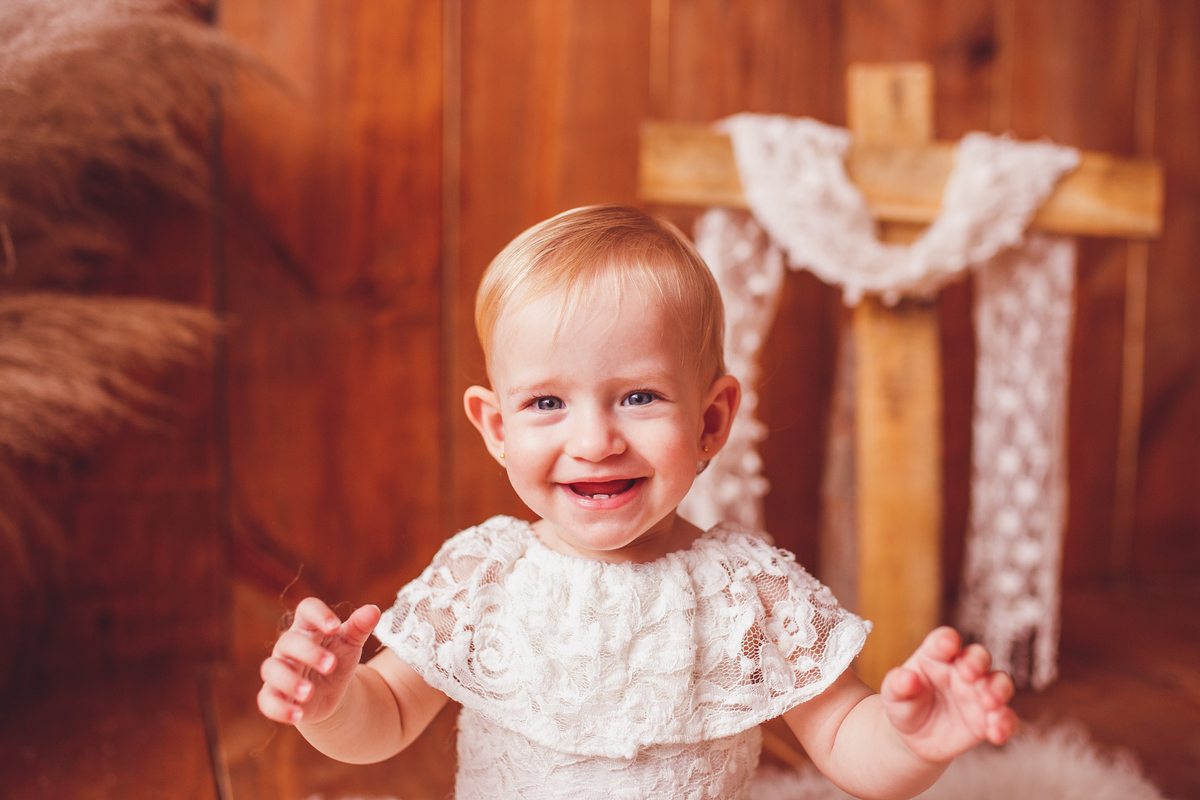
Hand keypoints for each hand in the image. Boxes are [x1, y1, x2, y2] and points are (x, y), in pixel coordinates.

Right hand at [257, 597, 381, 725]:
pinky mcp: (275, 695)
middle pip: (289, 641)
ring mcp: (280, 670)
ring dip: (289, 680)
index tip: (335, 626)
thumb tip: (373, 610)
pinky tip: (297, 715)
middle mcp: (288, 647)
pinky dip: (279, 708)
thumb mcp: (351, 643)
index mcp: (309, 628)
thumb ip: (360, 626)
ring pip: (271, 669)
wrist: (331, 693)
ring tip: (309, 692)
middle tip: (331, 665)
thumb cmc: (338, 659)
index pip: (306, 610)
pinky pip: (266, 700)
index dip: (318, 614)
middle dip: (309, 653)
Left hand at [880, 626, 1017, 763]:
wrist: (914, 737)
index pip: (943, 641)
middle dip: (978, 662)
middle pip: (978, 656)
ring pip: (999, 683)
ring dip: (998, 690)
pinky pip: (1006, 718)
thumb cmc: (904, 706)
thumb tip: (907, 677)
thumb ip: (898, 685)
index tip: (948, 644)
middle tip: (969, 674)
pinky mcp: (988, 719)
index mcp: (935, 656)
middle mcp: (961, 670)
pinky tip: (996, 733)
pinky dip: (1005, 723)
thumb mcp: (893, 696)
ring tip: (989, 703)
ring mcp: (978, 693)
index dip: (947, 640)